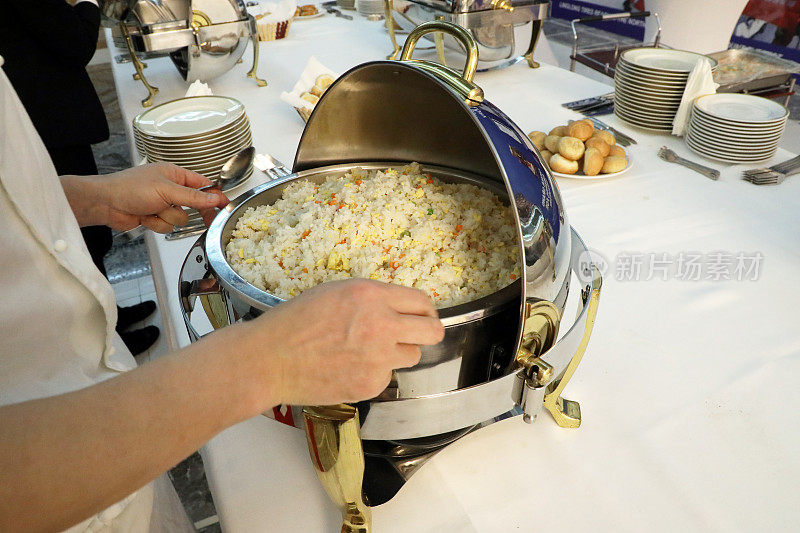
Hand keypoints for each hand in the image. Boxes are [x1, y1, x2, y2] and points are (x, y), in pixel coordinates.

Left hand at [94, 162, 228, 231]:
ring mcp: (162, 204)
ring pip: (180, 218)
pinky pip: (167, 226)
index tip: (225, 204)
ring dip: (168, 217)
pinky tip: (146, 216)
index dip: (214, 194)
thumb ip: (193, 196)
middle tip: (207, 219)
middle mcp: (170, 189)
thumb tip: (214, 197)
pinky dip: (157, 224)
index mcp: (174, 174)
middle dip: (192, 210)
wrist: (106, 204)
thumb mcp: (166, 190)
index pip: (202, 184)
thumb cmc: (129, 188)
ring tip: (154, 209)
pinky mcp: (155, 217)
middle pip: (194, 204)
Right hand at [242, 279, 444, 405]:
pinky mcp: (370, 384)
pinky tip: (348, 367)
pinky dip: (373, 373)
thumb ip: (371, 298)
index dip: (424, 310)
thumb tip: (398, 307)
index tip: (422, 316)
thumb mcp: (335, 292)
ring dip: (397, 353)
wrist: (269, 360)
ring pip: (412, 356)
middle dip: (428, 332)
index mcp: (371, 296)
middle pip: (432, 331)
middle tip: (415, 335)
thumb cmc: (295, 322)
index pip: (422, 302)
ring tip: (367, 351)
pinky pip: (387, 376)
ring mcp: (378, 358)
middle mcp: (381, 325)